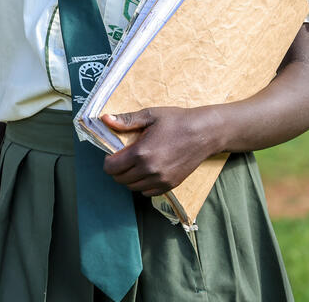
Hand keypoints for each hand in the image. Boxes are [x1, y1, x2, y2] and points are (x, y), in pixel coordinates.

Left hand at [100, 106, 217, 195]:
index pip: (111, 168)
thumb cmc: (176, 121)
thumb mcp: (150, 115)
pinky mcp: (171, 185)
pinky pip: (147, 192)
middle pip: (120, 179)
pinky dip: (142, 185)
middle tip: (122, 158)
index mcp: (141, 153)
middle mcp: (149, 170)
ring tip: (134, 164)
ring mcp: (161, 180)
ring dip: (129, 178)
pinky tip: (146, 172)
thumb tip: (104, 119)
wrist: (204, 133)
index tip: (112, 154)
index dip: (108, 161)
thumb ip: (126, 120)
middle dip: (117, 169)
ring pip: (133, 187)